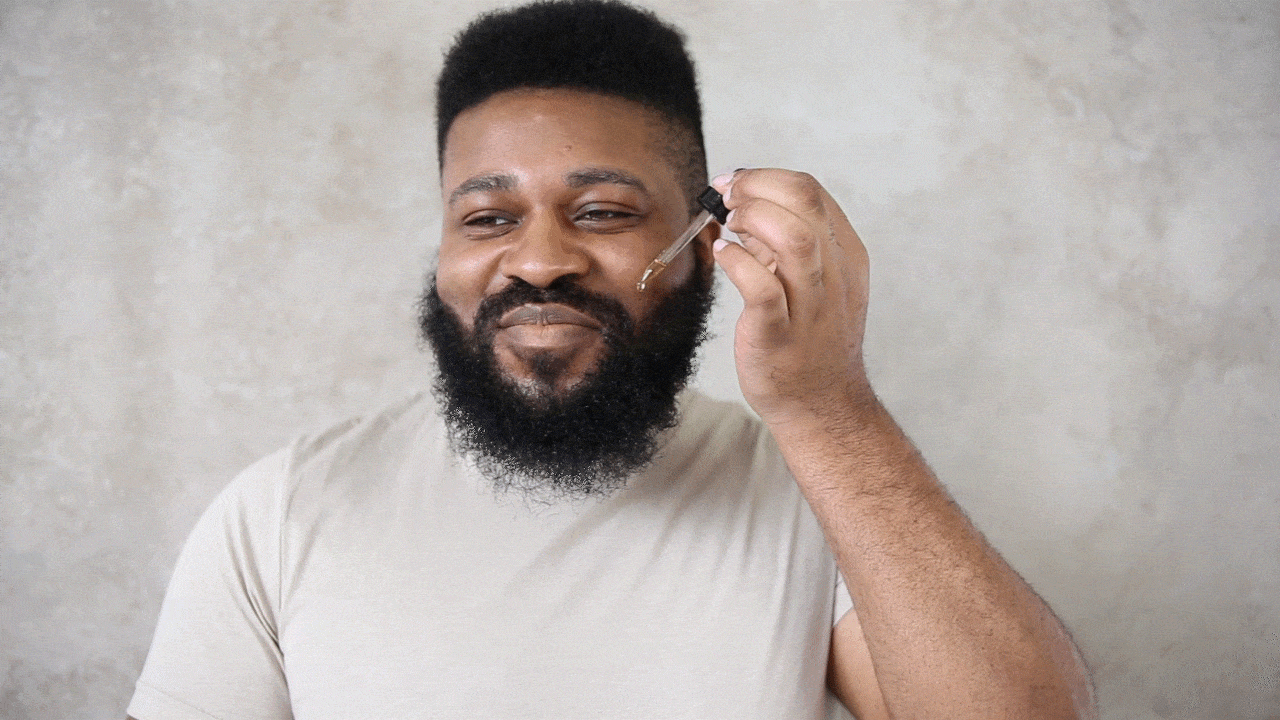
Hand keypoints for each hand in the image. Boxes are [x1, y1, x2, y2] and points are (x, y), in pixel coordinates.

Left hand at [711, 169, 873, 433]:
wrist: (822, 405)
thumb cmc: (810, 341)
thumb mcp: (812, 282)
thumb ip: (784, 244)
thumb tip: (743, 207)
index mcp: (845, 255)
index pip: (812, 191)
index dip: (765, 177)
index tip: (734, 183)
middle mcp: (834, 275)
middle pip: (804, 201)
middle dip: (756, 187)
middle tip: (726, 197)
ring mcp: (810, 305)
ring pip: (794, 238)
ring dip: (751, 219)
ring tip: (729, 225)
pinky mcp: (780, 333)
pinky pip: (762, 287)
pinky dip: (738, 262)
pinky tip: (724, 256)